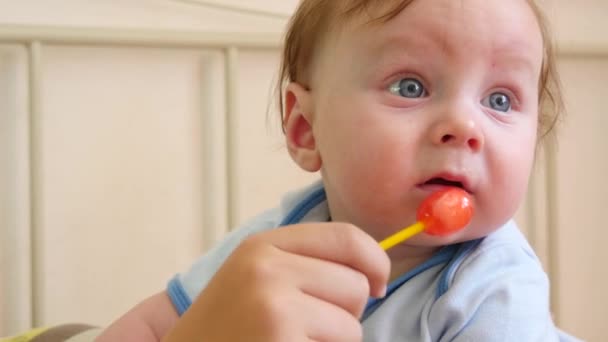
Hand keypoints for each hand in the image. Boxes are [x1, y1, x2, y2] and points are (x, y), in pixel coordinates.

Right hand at [162, 222, 389, 341]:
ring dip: (333, 341)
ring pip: (353, 325)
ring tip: (291, 341)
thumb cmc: (225, 328)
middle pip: (355, 284)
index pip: (346, 237)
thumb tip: (373, 272)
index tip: (378, 284)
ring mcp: (274, 305)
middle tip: (308, 327)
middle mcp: (266, 267)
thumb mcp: (254, 277)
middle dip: (346, 312)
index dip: (374, 260)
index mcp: (262, 245)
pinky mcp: (282, 339)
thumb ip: (303, 264)